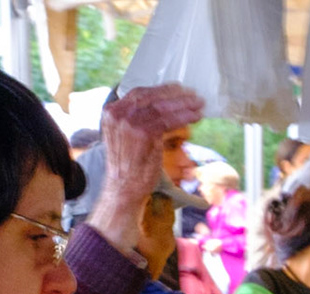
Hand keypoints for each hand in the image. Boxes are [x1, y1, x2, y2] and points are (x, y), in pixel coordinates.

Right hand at [90, 85, 204, 255]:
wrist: (123, 188)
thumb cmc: (128, 167)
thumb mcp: (124, 137)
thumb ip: (134, 120)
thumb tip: (159, 108)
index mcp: (110, 112)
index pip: (138, 93)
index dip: (160, 90)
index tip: (177, 89)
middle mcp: (118, 114)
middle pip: (151, 96)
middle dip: (175, 95)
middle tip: (193, 95)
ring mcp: (130, 122)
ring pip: (162, 107)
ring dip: (184, 105)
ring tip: (199, 105)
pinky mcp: (144, 133)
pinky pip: (168, 120)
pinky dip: (184, 116)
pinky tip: (195, 116)